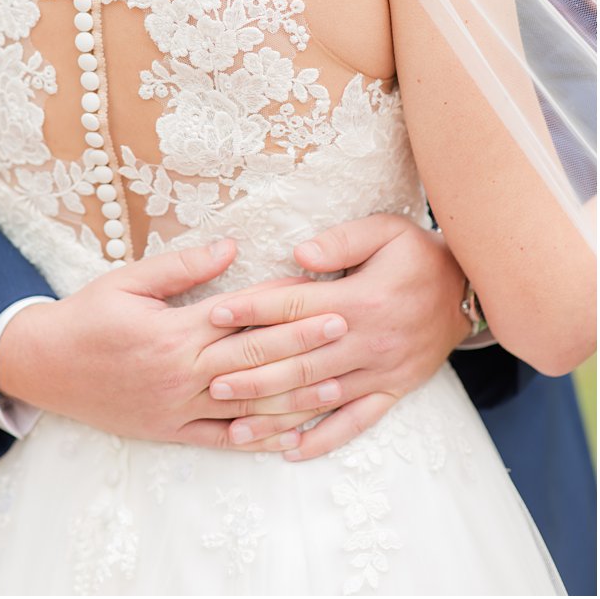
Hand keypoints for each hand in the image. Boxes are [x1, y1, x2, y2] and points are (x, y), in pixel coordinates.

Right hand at [0, 240, 339, 452]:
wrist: (42, 366)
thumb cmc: (84, 317)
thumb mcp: (125, 280)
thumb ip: (179, 267)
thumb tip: (229, 247)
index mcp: (172, 332)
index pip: (241, 318)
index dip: (285, 308)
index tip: (324, 295)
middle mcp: (182, 373)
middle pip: (255, 360)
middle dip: (305, 345)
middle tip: (347, 329)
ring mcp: (179, 407)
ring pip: (249, 406)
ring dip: (297, 396)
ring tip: (339, 384)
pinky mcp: (172, 431)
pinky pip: (224, 439)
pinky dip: (260, 439)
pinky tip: (294, 435)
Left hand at [205, 213, 467, 459]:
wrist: (473, 291)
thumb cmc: (419, 255)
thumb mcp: (387, 231)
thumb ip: (342, 240)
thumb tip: (299, 253)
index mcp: (362, 300)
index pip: (295, 306)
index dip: (253, 309)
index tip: (215, 314)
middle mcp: (369, 342)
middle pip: (300, 361)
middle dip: (252, 373)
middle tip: (210, 381)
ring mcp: (382, 372)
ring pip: (320, 399)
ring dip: (276, 414)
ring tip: (235, 426)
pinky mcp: (393, 390)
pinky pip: (356, 422)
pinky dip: (323, 440)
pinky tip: (290, 452)